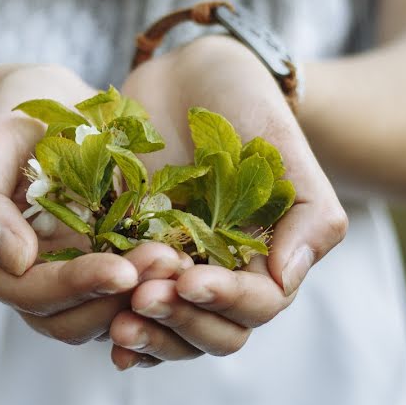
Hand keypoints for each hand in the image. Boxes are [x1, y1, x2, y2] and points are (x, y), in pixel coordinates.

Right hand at [0, 64, 190, 344]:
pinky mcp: (97, 271)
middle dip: (116, 298)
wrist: (49, 103)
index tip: (124, 271)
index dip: (76, 286)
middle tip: (167, 265)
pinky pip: (123, 300)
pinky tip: (183, 264)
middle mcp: (18, 281)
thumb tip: (16, 261)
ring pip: (97, 320)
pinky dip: (151, 290)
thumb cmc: (17, 112)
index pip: (29, 292)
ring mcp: (59, 281)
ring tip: (179, 265)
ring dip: (140, 300)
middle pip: (66, 320)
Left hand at [110, 36, 347, 368]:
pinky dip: (114, 321)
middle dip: (180, 321)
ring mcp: (172, 265)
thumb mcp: (281, 147)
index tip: (189, 279)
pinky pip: (123, 302)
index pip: (255, 303)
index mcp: (264, 254)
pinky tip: (99, 327)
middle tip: (144, 297)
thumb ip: (307, 214)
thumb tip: (285, 279)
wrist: (188, 72)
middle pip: (211, 330)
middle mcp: (219, 270)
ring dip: (148, 332)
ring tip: (116, 319)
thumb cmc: (246, 103)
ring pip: (169, 327)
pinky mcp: (128, 250)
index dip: (224, 301)